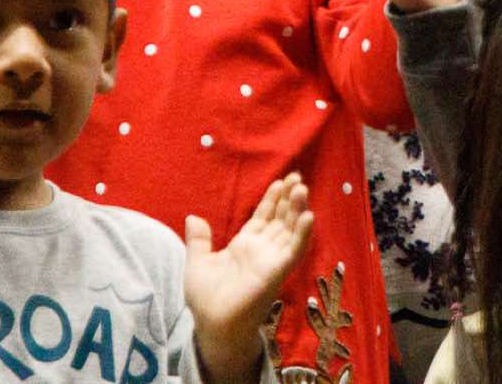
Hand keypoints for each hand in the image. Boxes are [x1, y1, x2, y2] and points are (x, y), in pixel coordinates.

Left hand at [184, 174, 311, 383]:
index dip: (272, 199)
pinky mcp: (278, 271)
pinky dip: (302, 234)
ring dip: (297, 210)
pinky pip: (293, 250)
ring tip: (302, 188)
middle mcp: (262, 250)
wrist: (212, 325)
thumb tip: (193, 217)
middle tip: (297, 176)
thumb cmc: (205, 299)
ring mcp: (272, 260)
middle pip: (280, 219)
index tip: (280, 181)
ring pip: (289, 229)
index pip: (263, 217)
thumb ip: (199, 241)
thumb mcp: (197, 263)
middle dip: (289, 198)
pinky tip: (308, 216)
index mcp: (245, 246)